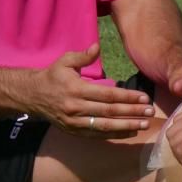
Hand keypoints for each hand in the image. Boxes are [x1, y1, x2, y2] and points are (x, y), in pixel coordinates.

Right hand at [31, 45, 155, 137]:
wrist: (31, 96)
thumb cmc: (53, 75)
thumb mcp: (65, 61)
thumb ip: (83, 56)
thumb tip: (97, 47)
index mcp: (76, 89)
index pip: (108, 95)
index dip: (128, 97)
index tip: (144, 97)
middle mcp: (76, 107)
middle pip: (110, 111)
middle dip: (132, 112)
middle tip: (150, 112)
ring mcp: (74, 122)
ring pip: (105, 126)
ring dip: (127, 126)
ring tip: (144, 125)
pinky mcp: (73, 131)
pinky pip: (97, 135)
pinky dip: (114, 134)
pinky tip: (129, 132)